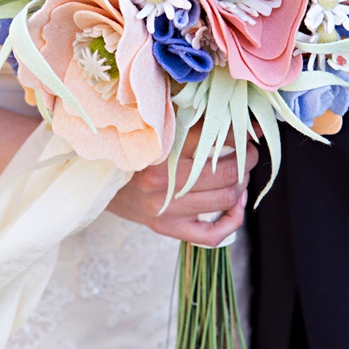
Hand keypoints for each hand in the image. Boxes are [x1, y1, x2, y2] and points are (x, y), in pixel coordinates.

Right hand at [107, 124, 259, 245]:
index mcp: (159, 151)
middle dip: (246, 159)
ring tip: (240, 175)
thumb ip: (187, 120)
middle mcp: (162, 182)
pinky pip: (212, 235)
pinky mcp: (168, 229)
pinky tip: (235, 205)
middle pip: (226, 172)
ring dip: (242, 185)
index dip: (238, 134)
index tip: (246, 131)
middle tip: (248, 152)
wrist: (101, 184)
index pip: (212, 139)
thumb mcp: (154, 132)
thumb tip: (230, 114)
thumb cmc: (133, 154)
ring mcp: (166, 209)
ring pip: (225, 199)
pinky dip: (233, 220)